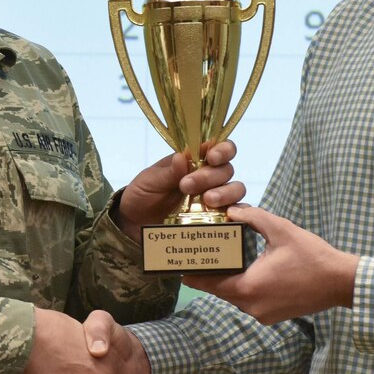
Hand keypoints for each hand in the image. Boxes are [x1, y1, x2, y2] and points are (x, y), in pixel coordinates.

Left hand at [118, 139, 242, 236]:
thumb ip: (168, 172)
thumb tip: (182, 157)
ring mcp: (215, 199)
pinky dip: (238, 214)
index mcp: (194, 162)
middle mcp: (209, 178)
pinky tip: (228, 216)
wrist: (134, 225)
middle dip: (210, 176)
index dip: (222, 149)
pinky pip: (238, 215)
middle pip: (227, 170)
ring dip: (225, 193)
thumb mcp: (149, 181)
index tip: (211, 156)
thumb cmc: (142, 196)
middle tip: (186, 186)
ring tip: (207, 200)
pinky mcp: (217, 220)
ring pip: (236, 189)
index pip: (219, 148)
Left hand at [182, 204, 358, 324]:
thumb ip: (253, 217)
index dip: (192, 275)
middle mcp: (251, 307)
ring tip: (218, 262)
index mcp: (248, 288)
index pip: (209, 283)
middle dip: (209, 275)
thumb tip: (231, 208)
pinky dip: (243, 288)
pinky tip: (243, 272)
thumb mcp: (281, 230)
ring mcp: (262, 315)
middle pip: (219, 290)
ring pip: (234, 297)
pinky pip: (248, 302)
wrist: (341, 282)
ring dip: (227, 282)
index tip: (177, 266)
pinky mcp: (272, 316)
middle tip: (197, 258)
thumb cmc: (313, 256)